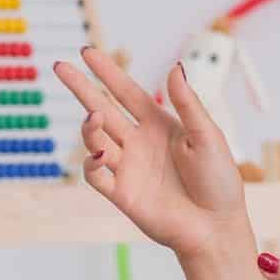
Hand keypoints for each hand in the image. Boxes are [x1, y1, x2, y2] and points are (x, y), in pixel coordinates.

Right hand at [52, 47, 249, 258]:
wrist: (216, 227)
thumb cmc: (219, 182)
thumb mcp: (208, 136)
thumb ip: (187, 103)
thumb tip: (175, 66)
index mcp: (160, 125)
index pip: (126, 92)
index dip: (107, 72)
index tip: (86, 52)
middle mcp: (139, 143)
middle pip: (102, 109)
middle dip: (81, 88)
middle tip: (60, 67)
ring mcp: (128, 168)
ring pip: (96, 140)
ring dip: (89, 127)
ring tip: (93, 116)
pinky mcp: (122, 194)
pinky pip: (96, 175)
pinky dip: (91, 163)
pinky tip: (98, 153)